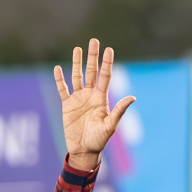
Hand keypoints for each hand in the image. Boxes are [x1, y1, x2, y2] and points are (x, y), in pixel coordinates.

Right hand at [53, 38, 135, 171]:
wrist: (84, 150)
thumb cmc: (99, 140)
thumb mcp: (110, 125)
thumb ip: (119, 110)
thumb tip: (133, 97)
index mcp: (102, 99)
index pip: (105, 76)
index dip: (107, 63)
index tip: (109, 49)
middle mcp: (90, 95)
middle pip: (91, 72)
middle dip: (93, 57)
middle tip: (94, 41)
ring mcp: (78, 99)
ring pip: (77, 76)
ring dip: (77, 63)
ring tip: (77, 49)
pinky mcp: (67, 105)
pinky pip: (62, 89)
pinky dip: (59, 79)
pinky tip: (58, 68)